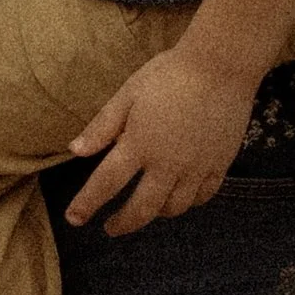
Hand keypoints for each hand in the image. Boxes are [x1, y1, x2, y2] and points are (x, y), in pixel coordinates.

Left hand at [65, 43, 254, 236]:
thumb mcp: (128, 94)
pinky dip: (188, 204)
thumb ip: (102, 126)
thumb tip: (74, 151)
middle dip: (122, 223)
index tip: (74, 219)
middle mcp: (167, 164)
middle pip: (142, 209)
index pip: (106, 184)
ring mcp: (196, 168)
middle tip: (110, 228)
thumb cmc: (169, 74)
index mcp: (139, 144)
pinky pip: (202, 197)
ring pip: (174, 208)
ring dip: (154, 214)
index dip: (87, 204)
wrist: (221, 66)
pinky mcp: (220, 165)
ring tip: (144, 209)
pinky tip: (179, 198)